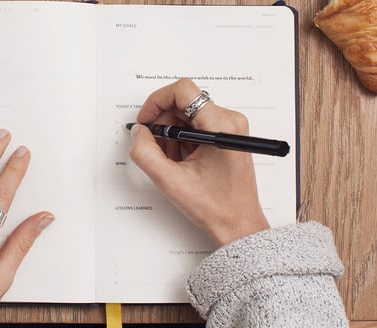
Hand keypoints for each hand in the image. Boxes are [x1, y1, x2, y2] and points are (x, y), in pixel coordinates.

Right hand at [130, 78, 268, 245]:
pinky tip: (182, 161)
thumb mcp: (171, 182)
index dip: (157, 101)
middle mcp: (230, 121)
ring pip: (188, 114)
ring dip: (172, 133)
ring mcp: (230, 128)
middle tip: (155, 146)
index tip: (147, 120)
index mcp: (221, 126)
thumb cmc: (216, 207)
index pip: (183, 91)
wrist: (238, 224)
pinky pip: (196, 125)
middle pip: (184, 102)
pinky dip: (182, 140)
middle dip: (163, 123)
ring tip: (172, 160)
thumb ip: (146, 153)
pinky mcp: (227, 135)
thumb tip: (139, 132)